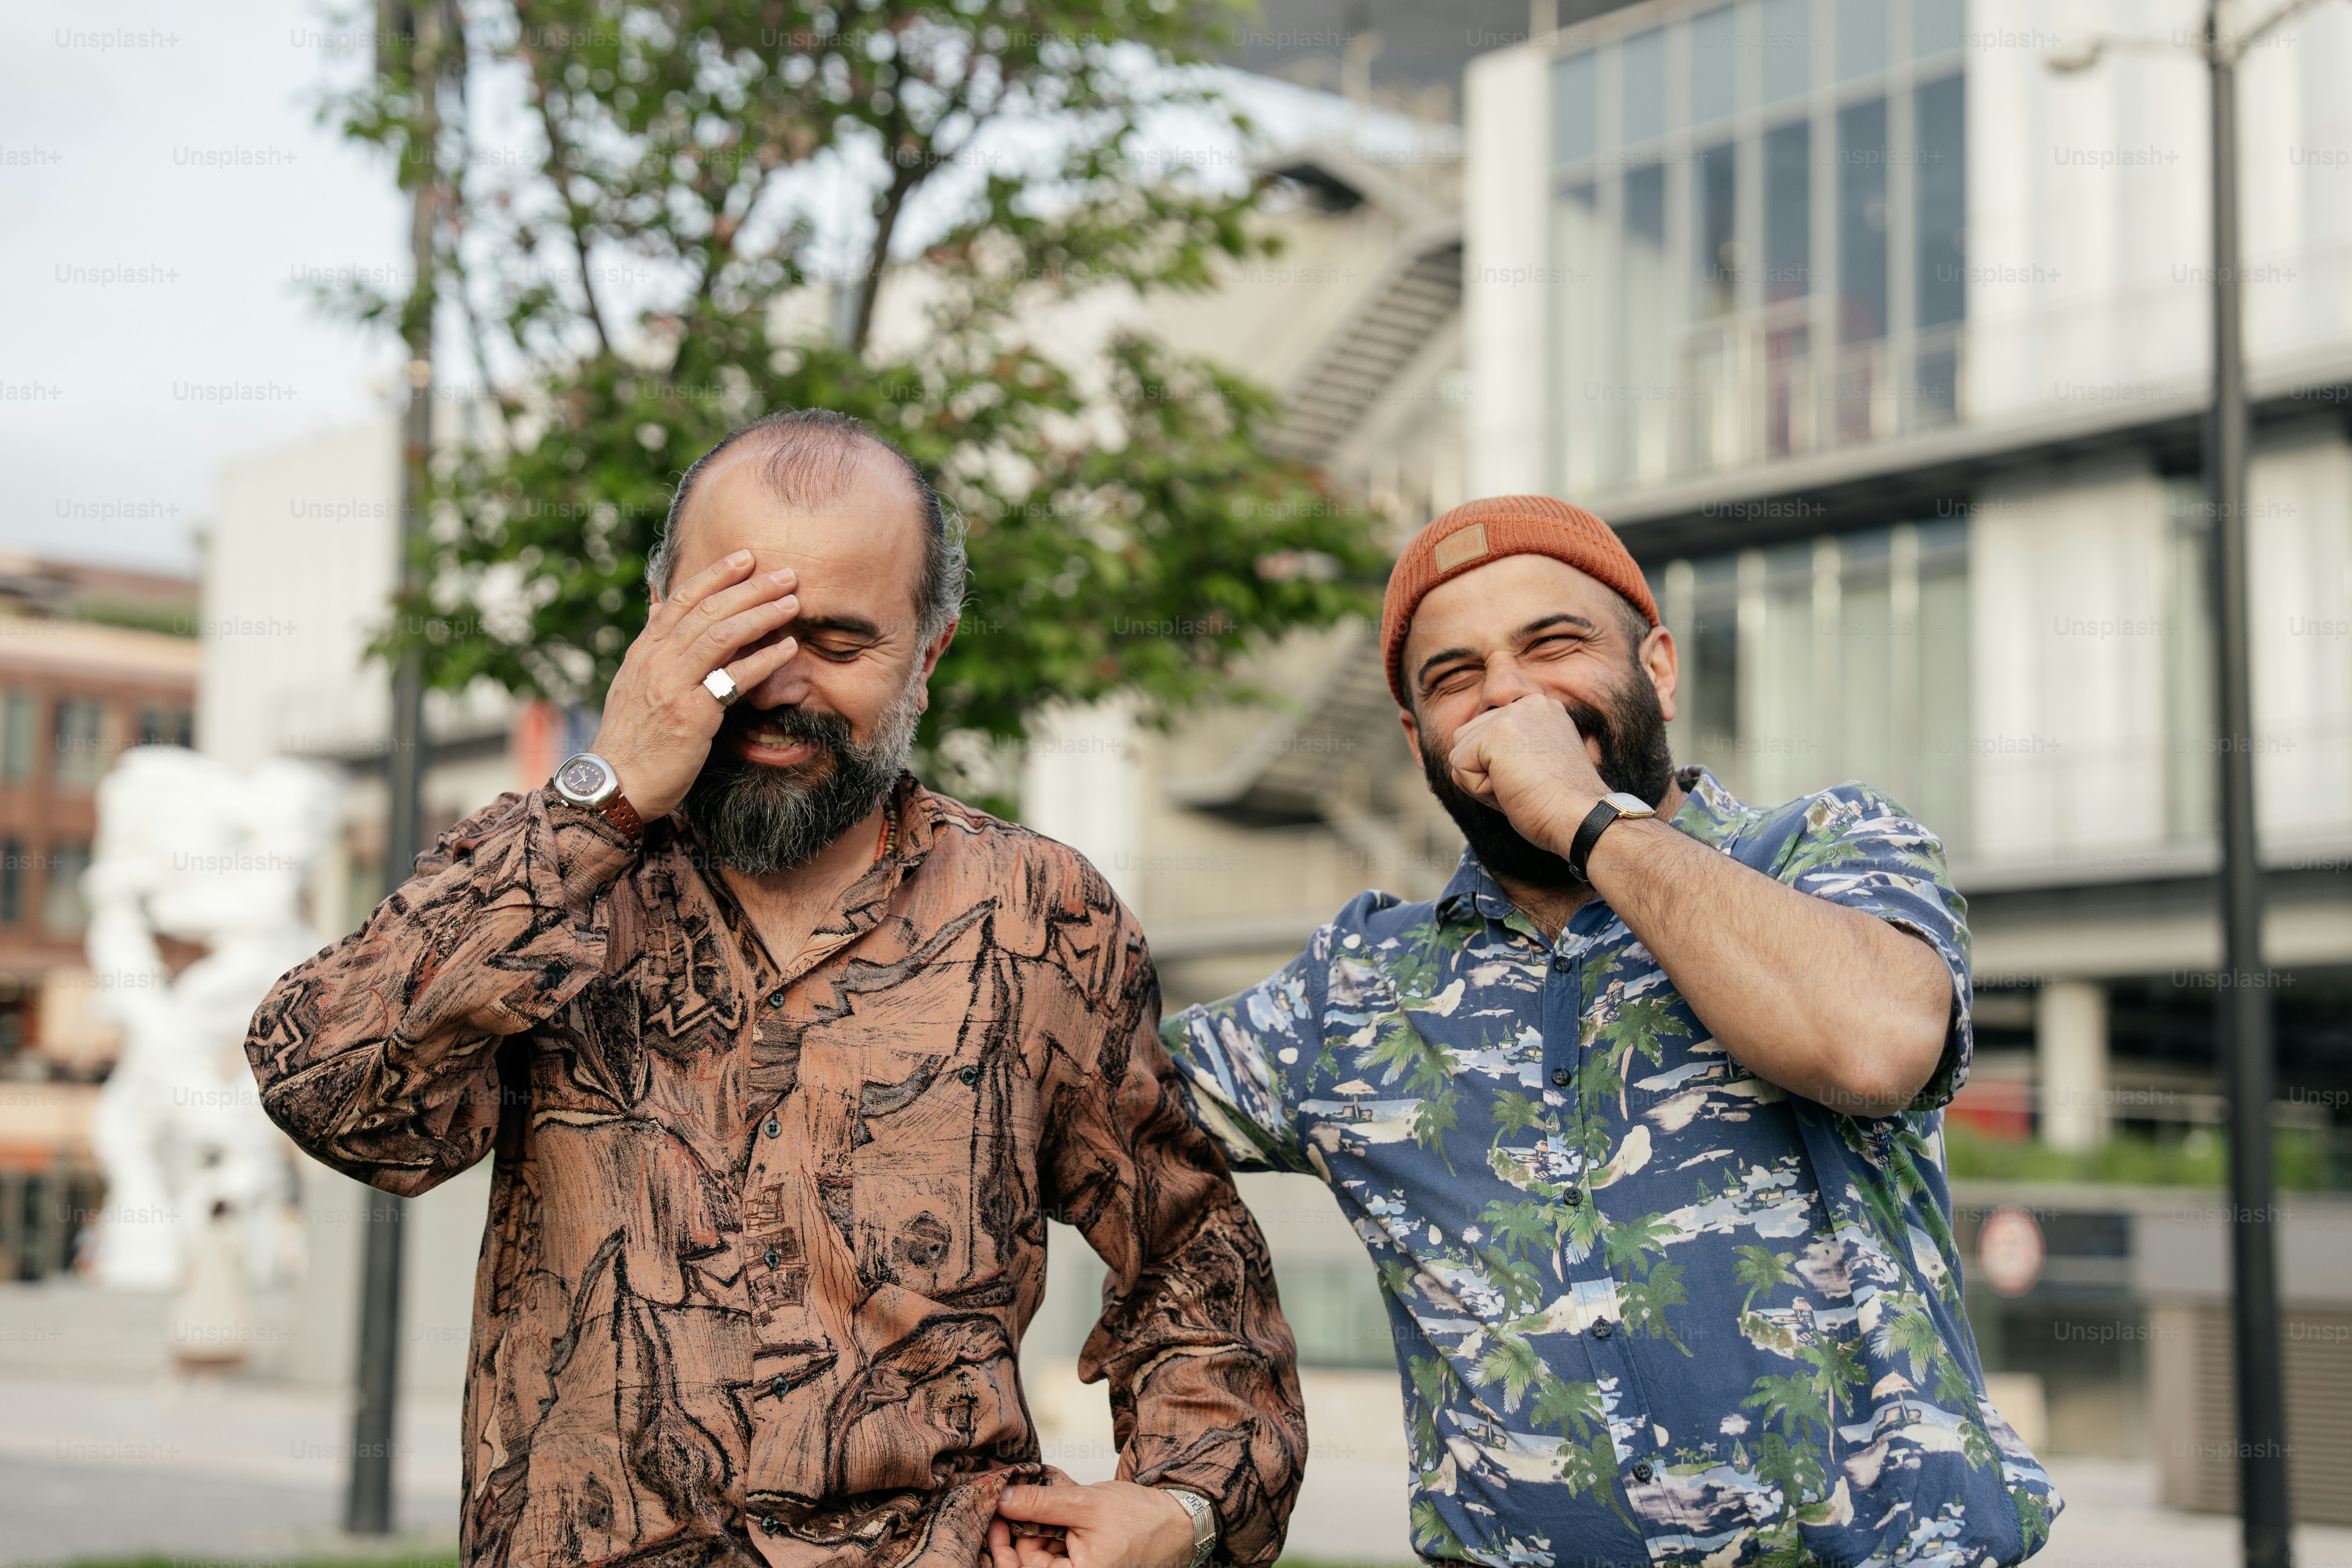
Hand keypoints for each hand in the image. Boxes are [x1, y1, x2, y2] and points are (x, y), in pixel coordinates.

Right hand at [586, 550, 801, 819]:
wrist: (615, 784)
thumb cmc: (632, 737)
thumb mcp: (633, 682)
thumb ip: (651, 645)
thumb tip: (656, 606)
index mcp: (645, 651)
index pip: (682, 599)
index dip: (716, 575)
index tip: (746, 557)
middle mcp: (656, 661)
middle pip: (708, 610)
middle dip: (750, 587)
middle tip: (785, 573)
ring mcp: (672, 685)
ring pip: (721, 635)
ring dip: (762, 614)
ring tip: (793, 602)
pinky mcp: (690, 715)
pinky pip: (733, 678)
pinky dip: (764, 659)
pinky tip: (788, 648)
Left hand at [987, 1481, 1197, 1567]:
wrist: (1177, 1523)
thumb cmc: (1140, 1518)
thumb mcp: (1085, 1504)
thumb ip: (1040, 1503)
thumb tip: (1001, 1498)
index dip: (1000, 1545)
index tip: (994, 1513)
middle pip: (1027, 1562)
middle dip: (1022, 1530)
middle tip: (1024, 1497)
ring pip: (1039, 1555)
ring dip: (1039, 1529)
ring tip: (1058, 1505)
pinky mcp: (1084, 1567)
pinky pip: (1055, 1554)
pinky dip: (1053, 1532)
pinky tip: (1065, 1515)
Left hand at [1445, 692, 1608, 855]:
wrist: (1581, 818)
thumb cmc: (1560, 805)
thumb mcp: (1534, 766)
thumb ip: (1504, 752)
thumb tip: (1458, 757)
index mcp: (1542, 710)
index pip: (1490, 733)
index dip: (1498, 767)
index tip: (1533, 781)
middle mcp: (1528, 704)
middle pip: (1469, 739)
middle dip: (1486, 772)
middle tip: (1526, 787)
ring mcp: (1511, 715)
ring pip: (1461, 753)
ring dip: (1481, 781)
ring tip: (1519, 786)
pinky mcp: (1495, 734)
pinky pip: (1460, 767)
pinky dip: (1478, 790)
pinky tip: (1512, 790)